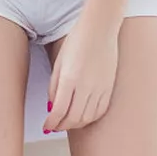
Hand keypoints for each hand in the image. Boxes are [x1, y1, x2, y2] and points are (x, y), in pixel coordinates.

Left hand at [44, 17, 119, 134]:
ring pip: (88, 117)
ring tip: (67, 123)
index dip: (51, 122)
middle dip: (62, 126)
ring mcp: (100, 88)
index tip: (46, 126)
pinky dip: (90, 118)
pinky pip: (100, 110)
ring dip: (75, 124)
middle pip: (74, 118)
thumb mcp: (59, 62)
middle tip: (54, 126)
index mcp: (70, 79)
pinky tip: (83, 116)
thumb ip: (54, 87)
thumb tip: (52, 107)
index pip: (59, 111)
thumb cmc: (77, 41)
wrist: (100, 29)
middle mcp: (86, 86)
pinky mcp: (110, 87)